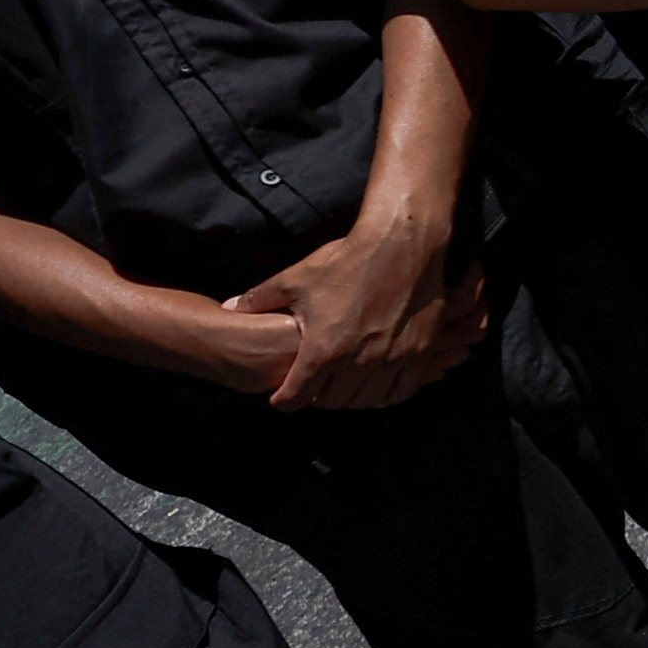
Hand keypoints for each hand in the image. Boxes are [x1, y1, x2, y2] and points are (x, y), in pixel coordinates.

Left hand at [231, 216, 488, 412]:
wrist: (401, 244)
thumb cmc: (347, 260)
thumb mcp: (296, 279)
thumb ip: (260, 299)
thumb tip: (230, 308)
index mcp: (323, 350)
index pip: (296, 397)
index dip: (283, 400)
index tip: (281, 398)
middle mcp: (357, 363)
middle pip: (331, 403)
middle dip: (316, 398)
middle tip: (312, 387)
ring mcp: (391, 361)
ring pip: (365, 401)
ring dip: (349, 398)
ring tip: (342, 386)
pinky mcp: (418, 354)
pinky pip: (399, 392)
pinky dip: (384, 394)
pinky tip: (375, 384)